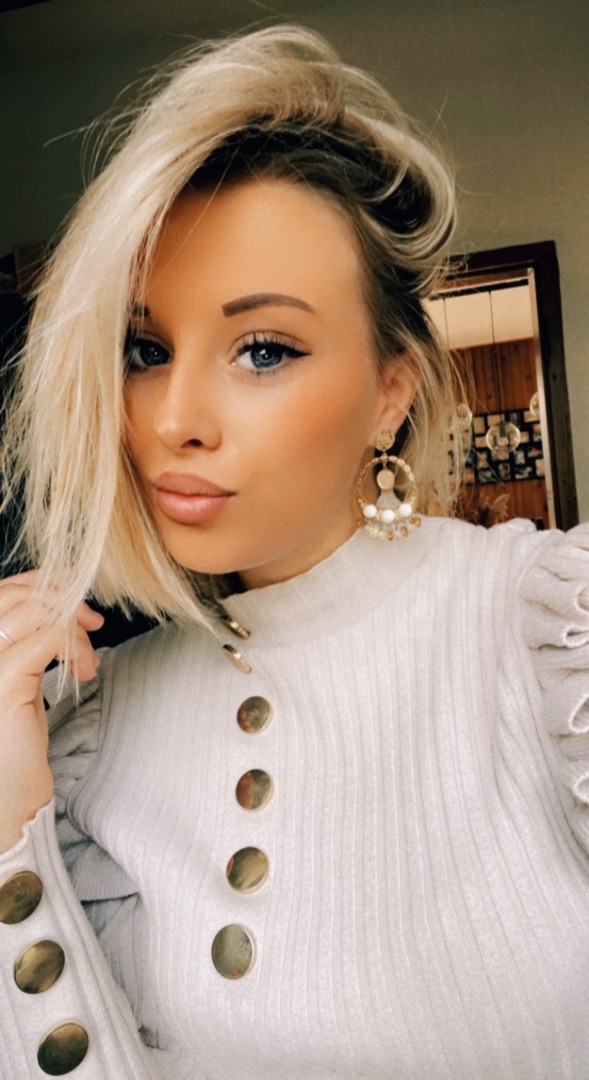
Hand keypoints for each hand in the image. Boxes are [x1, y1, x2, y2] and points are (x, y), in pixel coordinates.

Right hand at [0, 571, 103, 852]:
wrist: (7, 799)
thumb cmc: (13, 744)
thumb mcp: (19, 680)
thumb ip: (27, 642)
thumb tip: (60, 604)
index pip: (2, 591)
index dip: (43, 584)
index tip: (77, 599)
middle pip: (17, 594)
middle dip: (64, 599)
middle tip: (93, 623)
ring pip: (37, 611)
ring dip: (75, 628)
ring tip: (87, 659)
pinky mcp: (4, 682)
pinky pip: (48, 638)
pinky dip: (77, 647)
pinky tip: (86, 672)